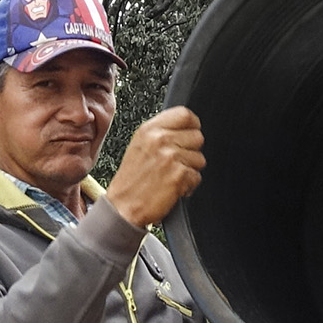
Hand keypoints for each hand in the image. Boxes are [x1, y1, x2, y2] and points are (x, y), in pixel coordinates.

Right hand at [105, 107, 204, 226]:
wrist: (122, 207)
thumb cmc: (130, 181)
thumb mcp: (140, 146)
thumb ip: (161, 133)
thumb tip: (186, 129)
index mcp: (149, 130)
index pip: (185, 114)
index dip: (193, 126)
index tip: (190, 136)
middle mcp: (160, 140)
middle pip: (198, 137)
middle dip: (191, 152)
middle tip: (176, 163)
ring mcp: (170, 157)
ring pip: (200, 159)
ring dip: (190, 171)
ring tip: (171, 177)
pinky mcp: (179, 175)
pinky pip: (197, 177)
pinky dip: (188, 186)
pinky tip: (173, 188)